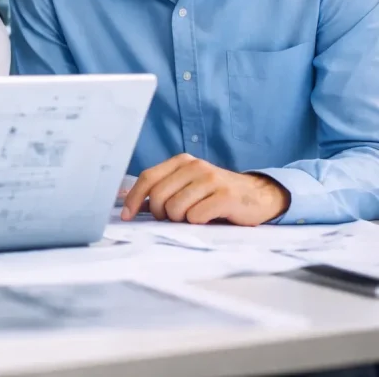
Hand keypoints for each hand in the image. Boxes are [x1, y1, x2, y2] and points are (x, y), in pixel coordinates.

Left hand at [121, 154, 290, 225]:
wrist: (258, 195)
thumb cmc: (216, 194)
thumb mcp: (189, 186)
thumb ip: (163, 191)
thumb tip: (130, 204)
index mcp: (182, 161)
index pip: (147, 178)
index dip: (134, 198)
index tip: (127, 216)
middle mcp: (195, 166)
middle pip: (158, 195)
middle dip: (160, 213)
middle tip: (173, 218)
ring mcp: (211, 179)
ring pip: (175, 208)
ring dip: (181, 219)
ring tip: (195, 216)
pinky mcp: (225, 195)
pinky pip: (196, 216)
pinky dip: (198, 222)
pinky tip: (209, 218)